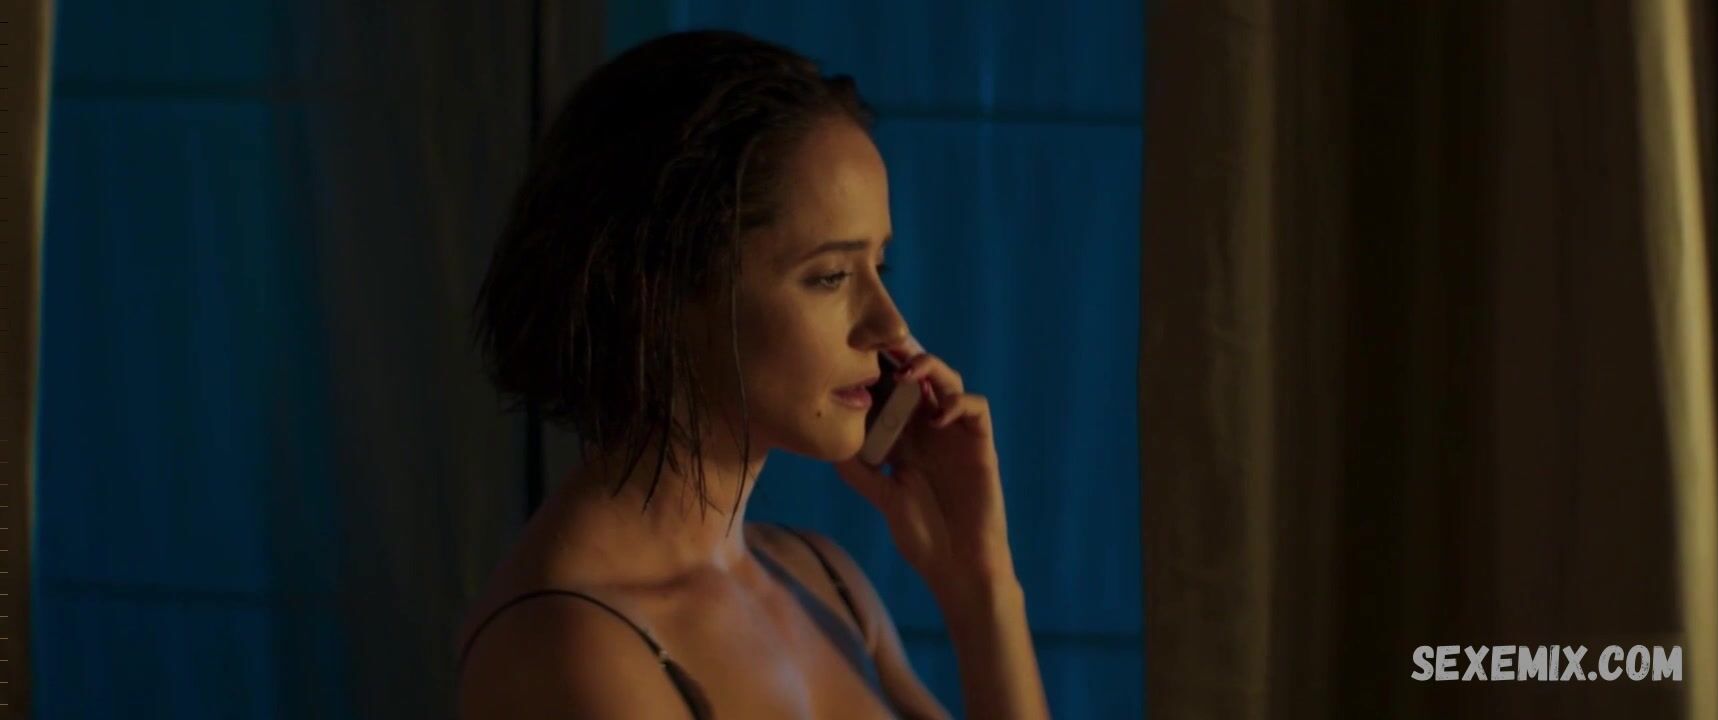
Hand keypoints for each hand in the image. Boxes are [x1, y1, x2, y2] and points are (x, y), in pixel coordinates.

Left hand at [835, 351, 1015, 596]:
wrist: (959, 565)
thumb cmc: (922, 536)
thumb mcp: (883, 497)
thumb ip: (859, 470)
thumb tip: (831, 440)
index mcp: (903, 438)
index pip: (889, 393)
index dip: (875, 374)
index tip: (852, 359)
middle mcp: (929, 429)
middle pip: (918, 377)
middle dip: (900, 357)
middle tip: (880, 348)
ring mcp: (956, 434)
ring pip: (948, 381)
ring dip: (930, 369)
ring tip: (908, 374)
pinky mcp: (980, 444)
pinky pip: (976, 407)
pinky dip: (958, 401)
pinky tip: (937, 416)